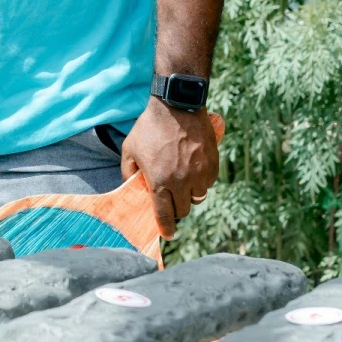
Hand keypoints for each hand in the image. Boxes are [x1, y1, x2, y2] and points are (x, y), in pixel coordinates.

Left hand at [120, 98, 219, 237]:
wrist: (177, 106)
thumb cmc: (149, 127)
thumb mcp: (129, 149)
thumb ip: (129, 172)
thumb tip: (134, 187)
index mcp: (160, 181)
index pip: (165, 214)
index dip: (167, 227)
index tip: (168, 234)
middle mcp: (182, 182)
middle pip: (183, 209)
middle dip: (176, 207)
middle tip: (170, 199)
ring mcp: (199, 175)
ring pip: (197, 197)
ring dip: (189, 194)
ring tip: (180, 180)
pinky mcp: (212, 166)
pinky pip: (207, 183)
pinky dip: (200, 181)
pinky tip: (191, 168)